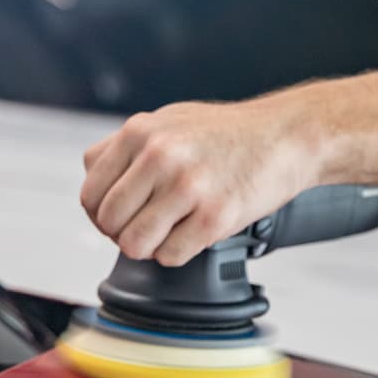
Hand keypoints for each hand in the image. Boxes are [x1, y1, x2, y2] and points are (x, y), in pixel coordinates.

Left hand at [80, 98, 316, 264]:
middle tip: (150, 227)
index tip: (121, 218)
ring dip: (149, 247)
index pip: (90, 193)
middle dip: (124, 233)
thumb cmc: (230, 133)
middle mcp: (159, 156)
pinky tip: (196, 232)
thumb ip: (128, 148)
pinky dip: (180, 253)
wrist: (288, 136)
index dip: (101, 215)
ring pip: (133, 245)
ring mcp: (187, 187)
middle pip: (108, 222)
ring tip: (171, 231)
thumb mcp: (170, 121)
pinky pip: (170, 256)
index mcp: (140, 132)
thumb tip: (98, 182)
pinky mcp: (215, 216)